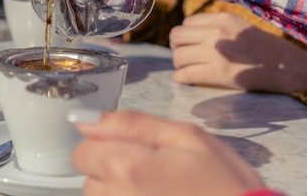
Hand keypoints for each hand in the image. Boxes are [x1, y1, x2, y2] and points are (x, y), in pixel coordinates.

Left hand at [71, 110, 264, 195]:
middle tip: (152, 172)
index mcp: (126, 167)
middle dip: (111, 170)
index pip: (82, 151)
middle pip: (89, 178)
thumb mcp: (186, 137)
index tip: (132, 149)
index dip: (104, 145)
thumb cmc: (224, 184)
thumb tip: (85, 119)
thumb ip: (131, 124)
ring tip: (157, 191)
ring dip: (119, 192)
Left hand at [169, 13, 306, 93]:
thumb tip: (191, 35)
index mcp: (222, 19)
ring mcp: (215, 53)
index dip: (185, 34)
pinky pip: (185, 75)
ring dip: (179, 64)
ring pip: (178, 56)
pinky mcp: (218, 73)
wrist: (288, 67)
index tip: (189, 43)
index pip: (186, 22)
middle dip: (176, 47)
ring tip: (187, 68)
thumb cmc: (266, 48)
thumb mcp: (240, 26)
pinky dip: (181, 78)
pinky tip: (185, 79)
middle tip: (183, 56)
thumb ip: (216, 27)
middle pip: (176, 36)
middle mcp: (216, 33)